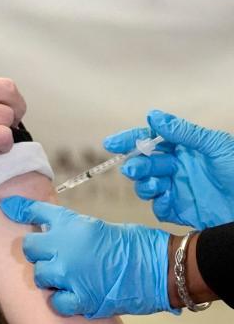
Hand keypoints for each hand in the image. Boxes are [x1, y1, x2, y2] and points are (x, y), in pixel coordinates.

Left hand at [0, 196, 175, 318]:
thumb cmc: (133, 244)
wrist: (158, 267)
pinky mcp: (80, 296)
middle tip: (54, 256)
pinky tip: (72, 294)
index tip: (6, 206)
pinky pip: (55, 300)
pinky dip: (61, 299)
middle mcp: (65, 245)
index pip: (36, 212)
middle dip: (39, 252)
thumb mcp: (96, 227)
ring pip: (39, 275)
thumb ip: (70, 230)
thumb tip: (51, 233)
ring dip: (50, 277)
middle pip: (30, 248)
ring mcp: (70, 272)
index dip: (18, 208)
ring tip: (67, 276)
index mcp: (71, 223)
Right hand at [104, 110, 233, 228]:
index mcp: (183, 149)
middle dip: (135, 166)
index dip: (129, 140)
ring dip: (144, 185)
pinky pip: (158, 206)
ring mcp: (176, 188)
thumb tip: (153, 115)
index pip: (150, 140)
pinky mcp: (178, 209)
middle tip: (133, 170)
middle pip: (144, 164)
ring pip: (146, 185)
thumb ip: (182, 132)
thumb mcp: (214, 146)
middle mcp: (176, 167)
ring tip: (154, 186)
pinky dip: (158, 203)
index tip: (111, 144)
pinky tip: (168, 200)